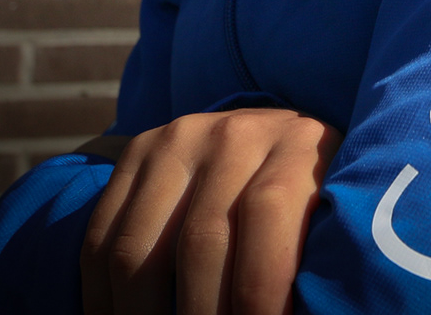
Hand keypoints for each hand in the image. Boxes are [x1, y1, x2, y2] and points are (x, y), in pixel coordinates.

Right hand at [80, 108, 342, 314]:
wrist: (275, 138)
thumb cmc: (311, 201)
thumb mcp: (329, 217)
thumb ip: (317, 260)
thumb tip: (312, 307)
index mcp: (298, 146)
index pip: (268, 215)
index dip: (258, 292)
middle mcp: (236, 133)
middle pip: (200, 242)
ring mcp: (180, 138)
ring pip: (140, 250)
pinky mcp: (138, 152)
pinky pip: (101, 238)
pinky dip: (102, 298)